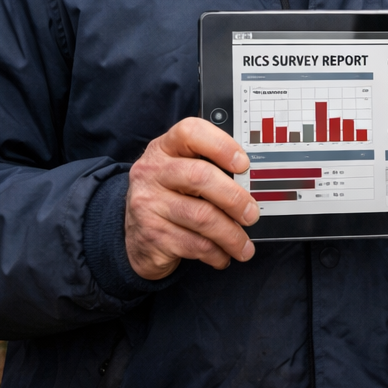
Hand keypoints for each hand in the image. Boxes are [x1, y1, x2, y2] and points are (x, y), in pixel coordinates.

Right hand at [126, 117, 258, 279]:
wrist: (133, 237)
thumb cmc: (170, 197)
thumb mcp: (182, 173)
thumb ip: (210, 168)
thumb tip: (254, 181)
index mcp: (164, 148)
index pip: (191, 132)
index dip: (221, 145)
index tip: (244, 164)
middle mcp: (151, 172)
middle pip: (200, 177)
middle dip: (234, 198)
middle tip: (252, 214)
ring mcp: (148, 204)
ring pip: (201, 217)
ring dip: (231, 234)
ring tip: (244, 245)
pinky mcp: (151, 235)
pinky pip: (193, 244)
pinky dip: (216, 253)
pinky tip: (223, 256)